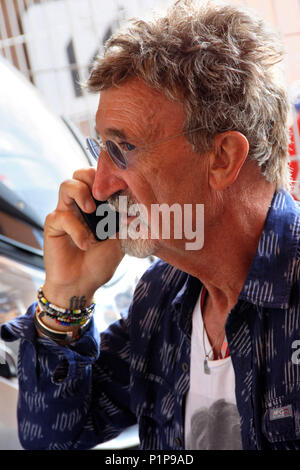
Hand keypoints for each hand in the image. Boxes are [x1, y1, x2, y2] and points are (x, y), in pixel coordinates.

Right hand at [43, 167, 123, 307]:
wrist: (82, 285)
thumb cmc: (100, 262)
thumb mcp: (121, 241)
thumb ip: (129, 224)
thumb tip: (145, 209)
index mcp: (98, 205)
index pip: (100, 179)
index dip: (108, 176)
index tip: (122, 186)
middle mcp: (80, 205)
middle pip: (80, 174)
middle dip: (92, 177)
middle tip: (103, 194)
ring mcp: (66, 212)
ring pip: (66, 185)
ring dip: (81, 193)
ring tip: (91, 209)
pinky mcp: (53, 224)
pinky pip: (62, 216)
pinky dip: (77, 229)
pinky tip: (86, 244)